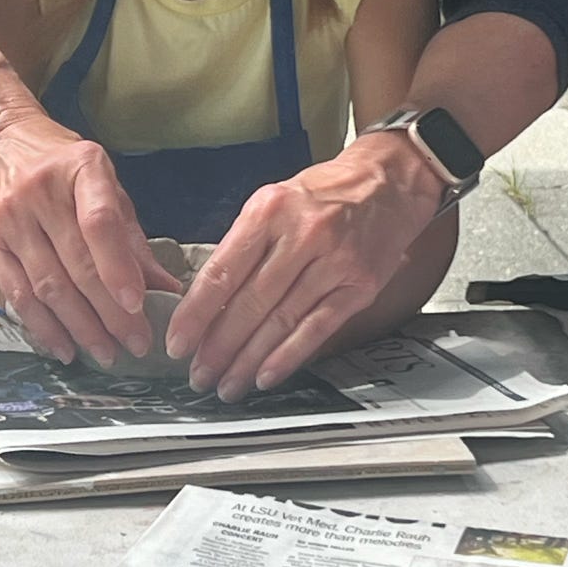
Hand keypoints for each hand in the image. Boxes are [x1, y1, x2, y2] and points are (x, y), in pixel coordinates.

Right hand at [0, 107, 178, 363]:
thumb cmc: (57, 161)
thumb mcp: (102, 180)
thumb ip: (131, 235)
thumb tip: (167, 287)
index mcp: (80, 168)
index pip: (100, 222)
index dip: (118, 267)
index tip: (138, 304)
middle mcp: (41, 193)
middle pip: (76, 264)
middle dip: (109, 312)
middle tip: (135, 344)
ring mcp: (10, 219)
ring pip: (47, 286)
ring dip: (79, 326)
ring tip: (106, 352)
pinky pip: (17, 293)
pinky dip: (42, 326)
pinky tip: (64, 346)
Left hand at [164, 132, 442, 399]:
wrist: (389, 183)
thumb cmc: (325, 193)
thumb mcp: (274, 201)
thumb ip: (244, 246)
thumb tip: (208, 301)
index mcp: (270, 210)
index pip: (222, 272)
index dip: (196, 314)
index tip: (178, 342)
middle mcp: (302, 235)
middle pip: (250, 303)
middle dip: (218, 347)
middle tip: (198, 373)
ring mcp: (334, 263)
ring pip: (280, 321)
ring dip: (248, 360)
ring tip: (227, 383)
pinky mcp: (359, 287)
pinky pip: (316, 329)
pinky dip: (288, 357)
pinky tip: (265, 375)